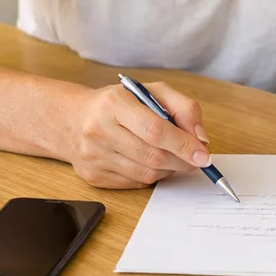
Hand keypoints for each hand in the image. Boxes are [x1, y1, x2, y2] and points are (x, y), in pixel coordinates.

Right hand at [66, 80, 211, 188]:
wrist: (72, 120)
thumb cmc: (118, 104)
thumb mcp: (152, 92)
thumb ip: (183, 108)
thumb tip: (201, 138)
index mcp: (114, 104)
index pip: (155, 130)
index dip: (184, 145)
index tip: (203, 154)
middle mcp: (99, 130)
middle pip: (153, 155)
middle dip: (182, 160)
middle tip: (196, 158)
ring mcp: (94, 156)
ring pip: (146, 173)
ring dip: (169, 169)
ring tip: (173, 156)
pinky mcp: (93, 176)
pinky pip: (135, 183)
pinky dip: (152, 175)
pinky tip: (151, 161)